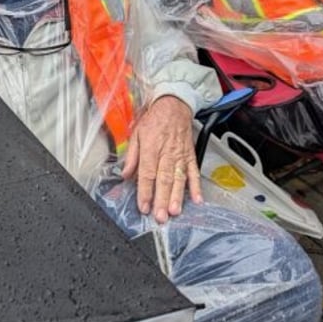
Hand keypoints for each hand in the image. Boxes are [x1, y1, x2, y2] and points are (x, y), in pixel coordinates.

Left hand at [121, 95, 200, 222]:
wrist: (174, 105)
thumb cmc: (154, 119)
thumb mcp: (136, 133)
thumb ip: (131, 155)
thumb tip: (125, 173)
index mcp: (151, 148)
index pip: (147, 174)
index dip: (145, 192)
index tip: (143, 206)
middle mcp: (167, 153)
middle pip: (164, 180)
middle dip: (162, 200)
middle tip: (160, 216)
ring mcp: (180, 155)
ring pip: (179, 178)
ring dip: (178, 196)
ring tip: (175, 211)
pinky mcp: (191, 155)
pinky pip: (194, 172)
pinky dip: (196, 186)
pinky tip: (197, 199)